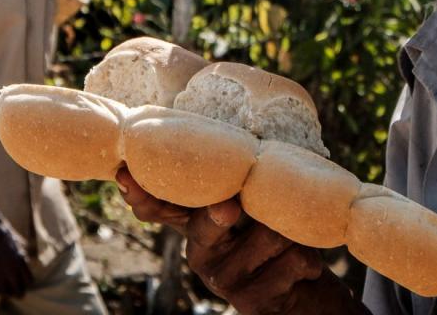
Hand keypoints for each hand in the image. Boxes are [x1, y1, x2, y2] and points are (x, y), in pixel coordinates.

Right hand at [0, 210, 34, 297]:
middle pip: (19, 292)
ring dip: (6, 293)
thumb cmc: (4, 233)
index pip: (29, 281)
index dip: (26, 283)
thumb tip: (26, 258)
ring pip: (6, 294)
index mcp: (22, 262)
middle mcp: (12, 270)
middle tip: (15, 291)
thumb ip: (23, 253)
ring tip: (4, 289)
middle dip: (19, 293)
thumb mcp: (18, 242)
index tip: (22, 282)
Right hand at [116, 167, 360, 314]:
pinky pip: (293, 263)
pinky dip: (309, 260)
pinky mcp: (250, 302)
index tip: (126, 173)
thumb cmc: (277, 234)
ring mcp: (222, 280)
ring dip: (296, 232)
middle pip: (210, 223)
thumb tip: (249, 139)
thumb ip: (245, 180)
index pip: (159, 208)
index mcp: (196, 222)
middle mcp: (200, 252)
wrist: (302, 292)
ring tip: (295, 237)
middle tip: (228, 209)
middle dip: (220, 214)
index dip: (141, 192)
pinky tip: (304, 266)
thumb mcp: (258, 207)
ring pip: (271, 236)